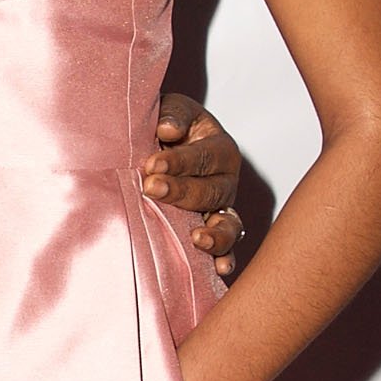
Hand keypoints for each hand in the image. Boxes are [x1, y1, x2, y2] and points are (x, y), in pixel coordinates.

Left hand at [142, 93, 244, 275]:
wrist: (157, 146)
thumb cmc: (166, 126)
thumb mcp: (171, 110)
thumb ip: (173, 115)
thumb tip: (169, 130)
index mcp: (219, 148)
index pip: (203, 156)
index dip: (178, 161)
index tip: (151, 165)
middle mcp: (226, 181)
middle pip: (211, 192)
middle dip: (181, 192)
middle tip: (151, 189)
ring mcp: (222, 210)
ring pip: (229, 225)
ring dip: (216, 234)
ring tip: (198, 238)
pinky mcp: (214, 232)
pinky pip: (226, 248)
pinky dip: (225, 258)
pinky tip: (221, 269)